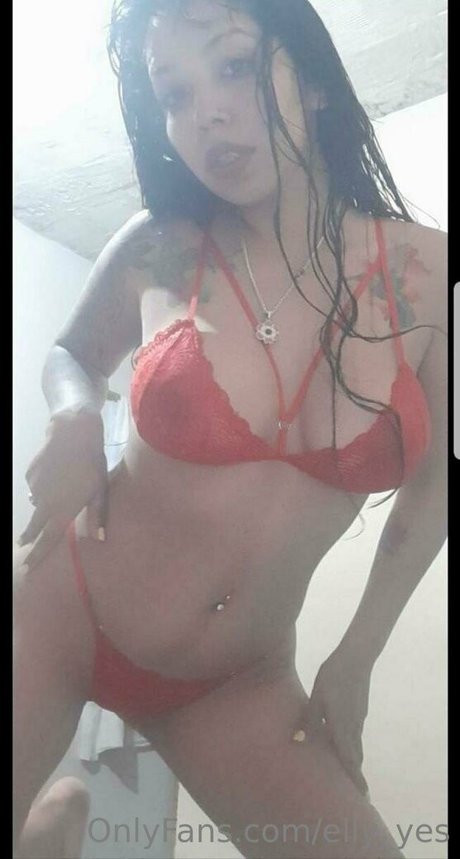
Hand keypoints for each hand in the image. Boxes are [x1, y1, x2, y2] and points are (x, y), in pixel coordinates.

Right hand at [17, 411, 108, 569]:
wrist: (72, 432)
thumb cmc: (92, 463)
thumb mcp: (100, 490)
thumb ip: (97, 515)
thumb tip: (100, 539)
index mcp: (63, 510)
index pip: (48, 539)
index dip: (38, 554)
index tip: (28, 566)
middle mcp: (45, 503)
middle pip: (34, 526)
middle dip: (29, 537)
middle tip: (22, 544)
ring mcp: (35, 488)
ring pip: (37, 502)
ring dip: (42, 504)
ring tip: (58, 490)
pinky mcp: (30, 475)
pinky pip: (35, 486)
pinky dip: (42, 485)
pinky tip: (54, 473)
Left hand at [307, 649, 371, 797]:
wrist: (356, 658)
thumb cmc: (332, 677)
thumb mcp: (316, 699)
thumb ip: (308, 721)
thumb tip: (297, 742)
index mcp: (342, 727)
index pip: (350, 760)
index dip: (355, 779)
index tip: (362, 796)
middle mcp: (354, 727)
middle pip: (355, 756)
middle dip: (355, 774)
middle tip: (356, 792)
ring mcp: (359, 717)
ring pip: (355, 743)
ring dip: (352, 758)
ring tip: (348, 770)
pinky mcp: (359, 708)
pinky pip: (355, 732)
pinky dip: (351, 743)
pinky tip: (342, 740)